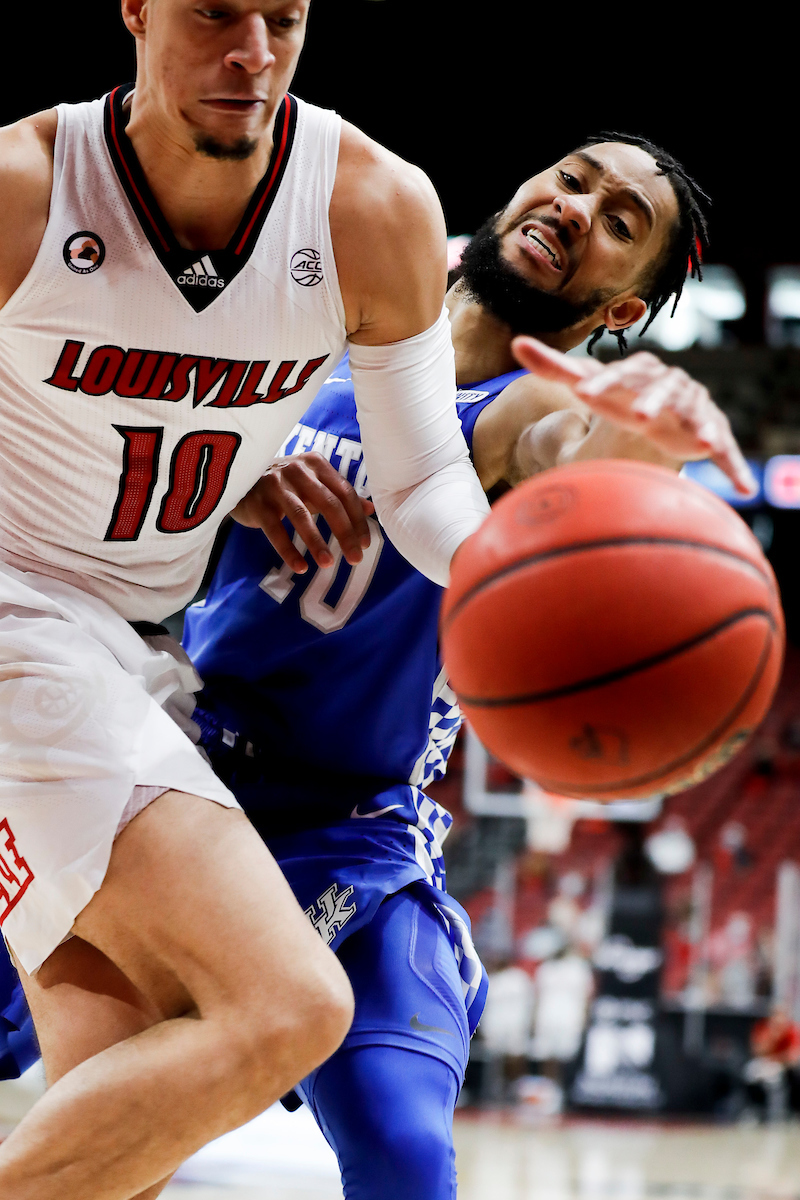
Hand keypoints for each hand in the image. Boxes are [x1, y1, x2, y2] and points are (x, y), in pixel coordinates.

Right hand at [232, 452, 373, 572]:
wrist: (239, 478)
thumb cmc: (283, 483)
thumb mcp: (313, 484)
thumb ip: (340, 495)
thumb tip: (371, 509)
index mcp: (316, 464)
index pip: (344, 493)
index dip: (357, 520)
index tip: (365, 544)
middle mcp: (297, 470)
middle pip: (328, 503)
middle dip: (344, 533)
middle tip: (355, 559)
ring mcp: (275, 485)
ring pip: (301, 516)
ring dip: (317, 542)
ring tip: (328, 564)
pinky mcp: (257, 503)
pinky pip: (275, 529)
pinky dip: (288, 550)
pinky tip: (300, 567)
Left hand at [511, 336, 756, 495]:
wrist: (662, 411)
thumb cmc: (619, 397)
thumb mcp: (590, 384)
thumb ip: (554, 367)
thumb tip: (516, 343)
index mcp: (639, 372)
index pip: (617, 373)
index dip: (600, 383)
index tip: (580, 393)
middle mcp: (669, 384)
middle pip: (662, 389)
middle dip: (652, 400)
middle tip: (637, 415)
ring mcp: (693, 407)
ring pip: (697, 412)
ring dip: (699, 424)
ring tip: (697, 438)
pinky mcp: (711, 433)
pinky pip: (726, 448)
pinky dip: (732, 465)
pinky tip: (743, 486)